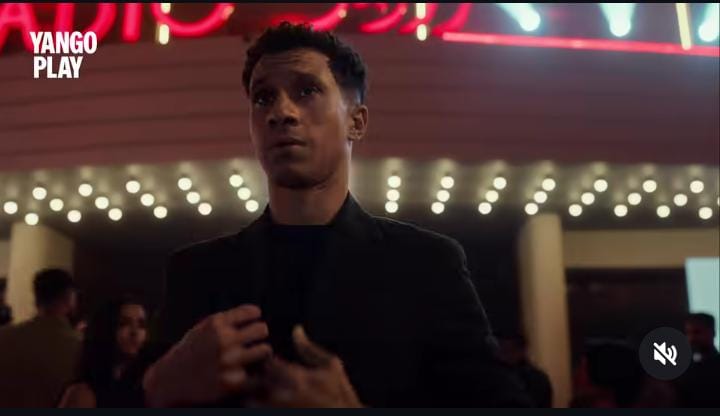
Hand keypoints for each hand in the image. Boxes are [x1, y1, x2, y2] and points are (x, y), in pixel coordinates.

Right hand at [143, 304, 271, 406]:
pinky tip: (243, 372)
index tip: (252, 322)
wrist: (170, 380)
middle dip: (259, 334)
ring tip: (252, 356)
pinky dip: (253, 373)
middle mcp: (224, 340)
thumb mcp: (203, 328)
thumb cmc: (190, 352)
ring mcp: (229, 361)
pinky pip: (257, 373)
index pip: (252, 312)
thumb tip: (257, 313)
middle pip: (262, 330)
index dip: (254, 317)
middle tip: (254, 340)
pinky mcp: (232, 381)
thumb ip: (227, 321)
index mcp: (216, 323)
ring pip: (265, 350)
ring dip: (260, 353)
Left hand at [253, 325, 362, 407]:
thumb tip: (296, 330)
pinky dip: (258, 406)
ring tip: (260, 393)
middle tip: (261, 377)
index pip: (269, 364)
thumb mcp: (331, 366)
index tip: (270, 363)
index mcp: (300, 379)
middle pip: (257, 382)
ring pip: (252, 401)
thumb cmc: (339, 392)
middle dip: (257, 377)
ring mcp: (281, 410)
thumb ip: (310, 348)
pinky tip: (267, 403)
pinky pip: (258, 409)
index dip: (267, 362)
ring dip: (253, 396)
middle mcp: (287, 397)